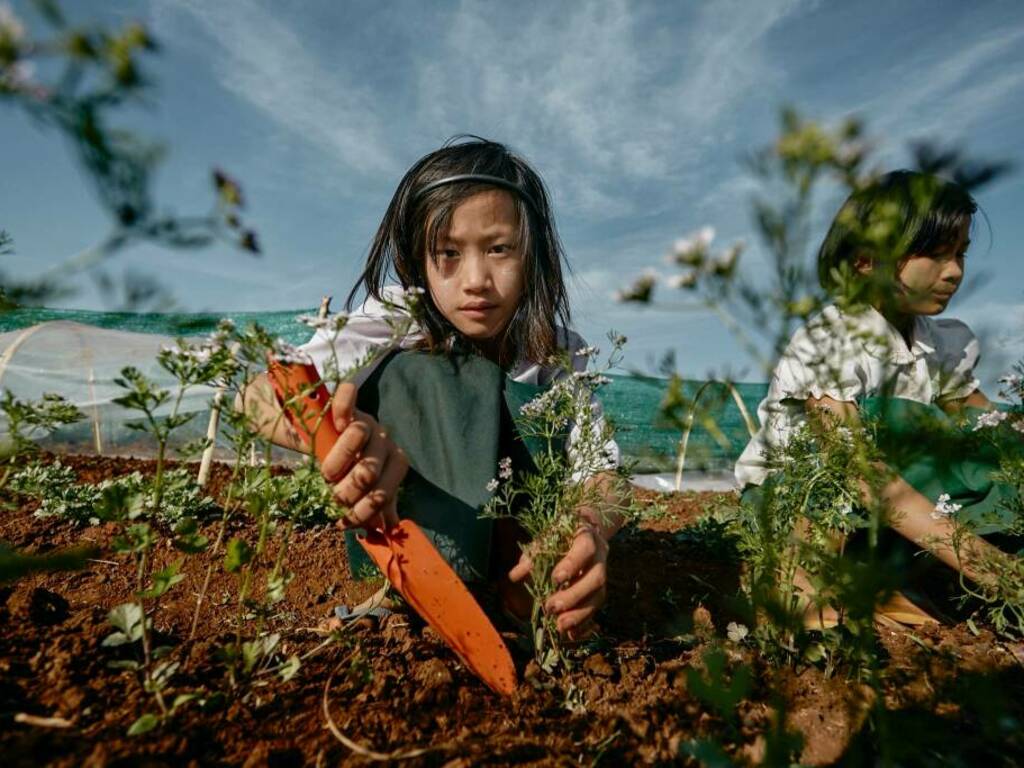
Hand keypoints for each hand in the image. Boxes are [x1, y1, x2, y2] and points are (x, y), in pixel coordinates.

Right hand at [320, 382, 406, 531]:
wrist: (331, 438)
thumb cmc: (350, 469)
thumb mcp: (365, 488)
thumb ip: (378, 506)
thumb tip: (389, 530)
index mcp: (395, 462)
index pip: (385, 491)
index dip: (364, 511)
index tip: (343, 520)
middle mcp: (384, 440)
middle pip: (369, 469)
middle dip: (348, 492)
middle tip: (333, 497)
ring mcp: (366, 419)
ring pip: (358, 434)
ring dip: (337, 461)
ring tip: (326, 475)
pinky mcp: (347, 402)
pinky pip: (347, 395)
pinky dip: (342, 407)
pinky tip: (335, 423)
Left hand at [508, 522, 608, 639]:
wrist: (583, 532)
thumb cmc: (560, 536)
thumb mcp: (546, 539)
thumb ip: (532, 556)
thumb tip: (515, 575)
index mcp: (587, 539)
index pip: (584, 550)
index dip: (572, 565)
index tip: (555, 579)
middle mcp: (601, 558)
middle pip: (596, 579)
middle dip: (574, 596)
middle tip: (551, 608)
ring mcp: (604, 576)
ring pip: (598, 598)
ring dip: (579, 615)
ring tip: (559, 626)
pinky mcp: (600, 591)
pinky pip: (597, 610)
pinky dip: (584, 624)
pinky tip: (570, 634)